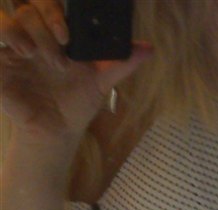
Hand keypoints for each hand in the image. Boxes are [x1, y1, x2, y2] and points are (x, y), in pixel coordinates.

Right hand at [0, 0, 151, 143]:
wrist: (56, 133)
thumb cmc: (76, 105)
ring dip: (21, 30)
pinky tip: (19, 54)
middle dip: (44, 21)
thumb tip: (148, 49)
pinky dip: (3, 36)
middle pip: (27, 6)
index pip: (47, 3)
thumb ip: (121, 63)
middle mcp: (31, 34)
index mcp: (53, 32)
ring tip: (33, 55)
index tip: (67, 35)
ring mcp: (12, 47)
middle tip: (60, 47)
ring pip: (5, 17)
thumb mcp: (101, 83)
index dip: (54, 9)